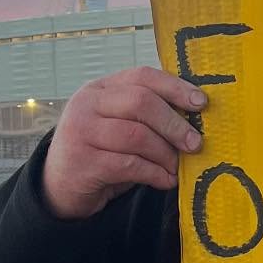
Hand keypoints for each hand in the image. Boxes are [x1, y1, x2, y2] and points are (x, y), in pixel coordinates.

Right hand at [42, 68, 205, 219]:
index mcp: (100, 88)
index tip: (201, 103)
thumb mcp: (119, 124)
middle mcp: (87, 104)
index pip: (142, 76)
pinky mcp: (82, 162)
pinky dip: (155, 174)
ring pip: (137, 136)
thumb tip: (196, 116)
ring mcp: (81, 132)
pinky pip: (130, 165)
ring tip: (176, 167)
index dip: (175, 87)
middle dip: (174, 124)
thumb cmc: (102, 152)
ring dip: (165, 154)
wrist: (61, 187)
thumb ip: (147, 115)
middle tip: (196, 143)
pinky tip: (165, 181)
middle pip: (141, 102)